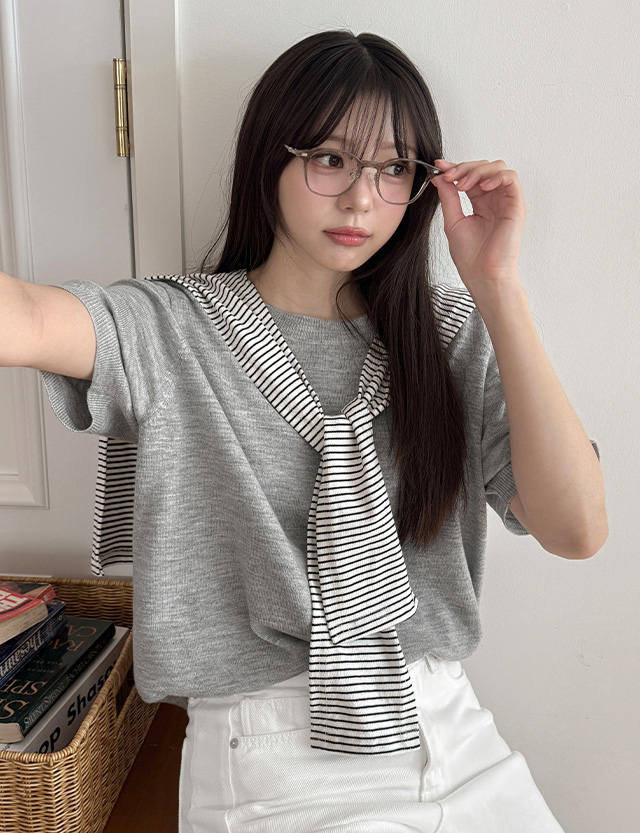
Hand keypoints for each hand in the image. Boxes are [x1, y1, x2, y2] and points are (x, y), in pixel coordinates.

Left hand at [430, 158, 526, 297]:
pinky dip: (496, 176)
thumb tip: (440, 177)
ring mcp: (505, 201)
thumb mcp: (453, 221)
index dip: (455, 167)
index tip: (439, 166)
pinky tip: (481, 187)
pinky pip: (511, 178)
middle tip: (449, 177)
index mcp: (479, 203)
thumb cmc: (471, 257)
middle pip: (483, 167)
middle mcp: (493, 199)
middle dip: (464, 167)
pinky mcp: (516, 206)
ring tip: (463, 185)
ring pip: (498, 168)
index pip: (470, 176)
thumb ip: (448, 197)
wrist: (483, 275)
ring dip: (477, 170)